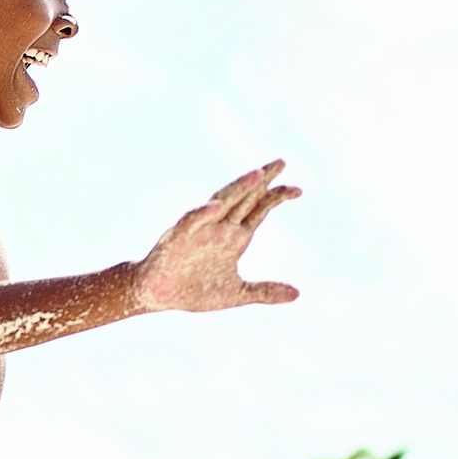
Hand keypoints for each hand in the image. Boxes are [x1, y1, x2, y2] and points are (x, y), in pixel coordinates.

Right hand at [134, 163, 304, 315]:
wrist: (159, 297)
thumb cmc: (194, 291)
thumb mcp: (236, 293)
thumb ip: (265, 291)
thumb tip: (297, 295)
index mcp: (235, 237)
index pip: (259, 209)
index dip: (277, 197)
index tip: (299, 190)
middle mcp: (220, 227)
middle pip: (244, 198)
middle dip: (261, 180)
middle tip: (281, 162)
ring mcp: (199, 230)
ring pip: (221, 203)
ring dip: (238, 189)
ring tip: (256, 175)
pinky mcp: (177, 238)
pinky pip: (191, 222)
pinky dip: (204, 214)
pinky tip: (217, 207)